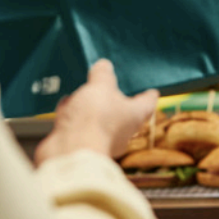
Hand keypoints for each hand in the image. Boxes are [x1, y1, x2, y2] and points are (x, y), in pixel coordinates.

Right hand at [35, 60, 159, 164]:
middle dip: (113, 100)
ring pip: (98, 120)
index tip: (152, 91)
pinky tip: (65, 109)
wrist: (69, 152)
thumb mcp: (100, 86)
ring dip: (90, 108)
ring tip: (82, 94)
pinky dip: (73, 118)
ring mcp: (100, 141)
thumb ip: (103, 74)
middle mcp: (121, 132)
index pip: (147, 103)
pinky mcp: (81, 146)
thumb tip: (104, 66)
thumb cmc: (93, 120)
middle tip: (109, 87)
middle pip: (121, 113)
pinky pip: (78, 127)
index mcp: (134, 116)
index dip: (148, 95)